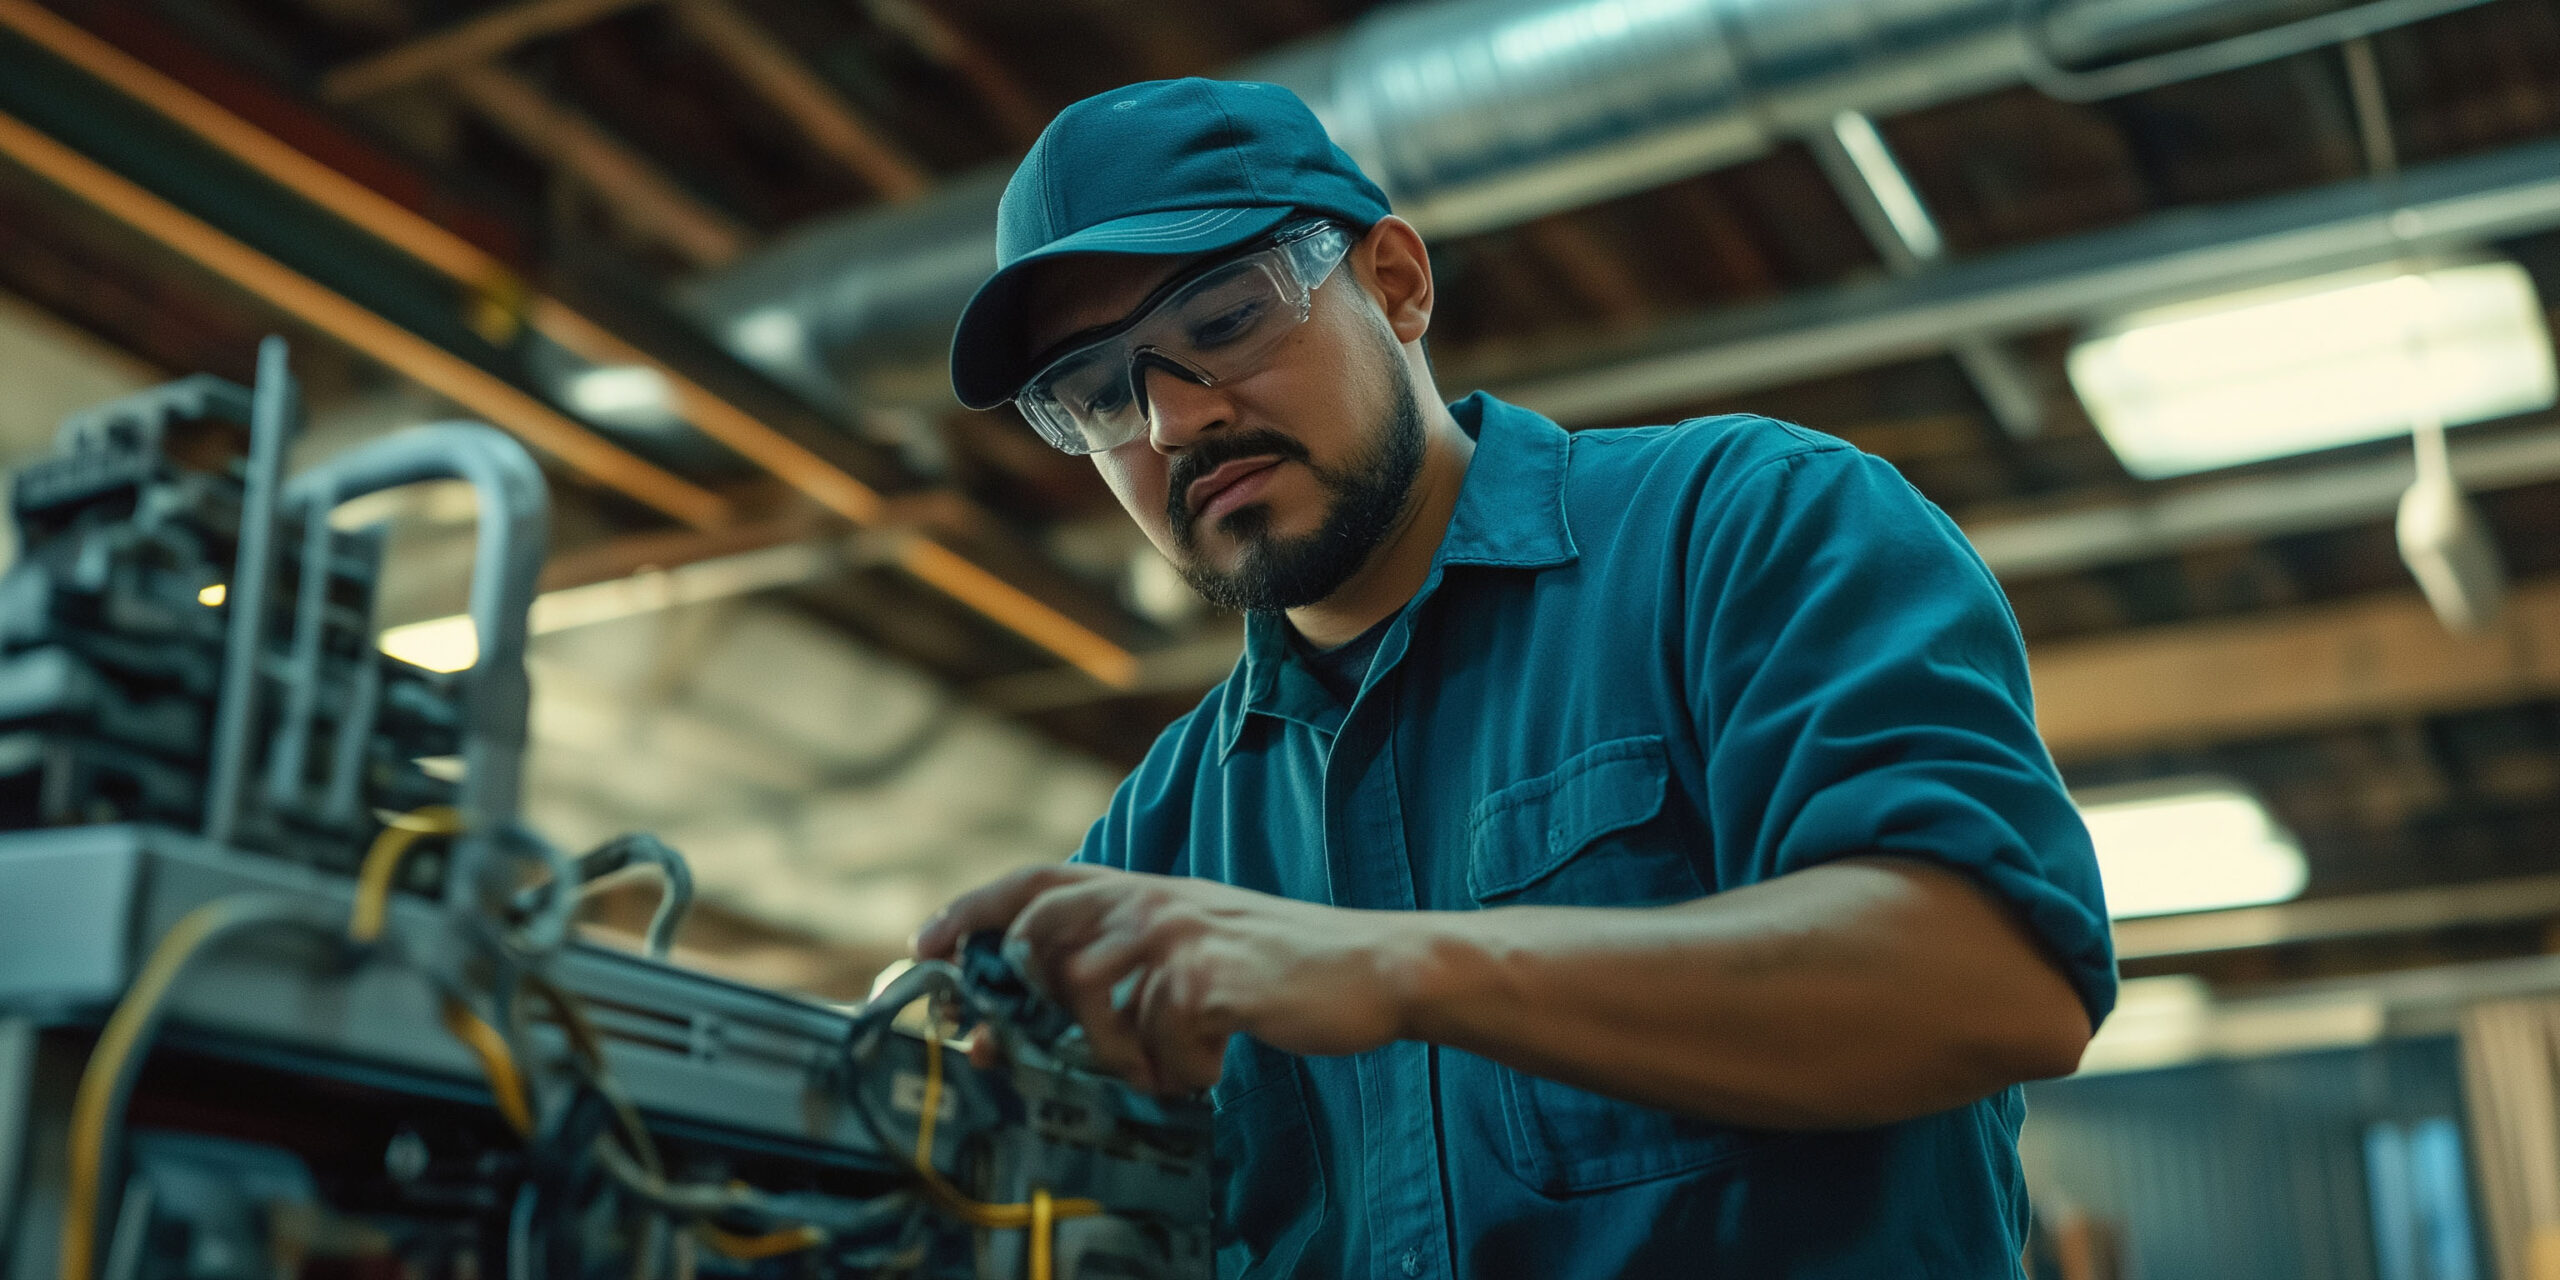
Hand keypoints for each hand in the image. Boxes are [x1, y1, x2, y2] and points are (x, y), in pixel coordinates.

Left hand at [912, 865, 1420, 1093]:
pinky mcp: (1209, 977)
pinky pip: (1157, 1042)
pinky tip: (1216, 1062)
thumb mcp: (1195, 947)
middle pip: (1042, 939)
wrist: (1374, 968)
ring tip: (1174, 1064)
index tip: (924, 945)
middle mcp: (1152, 900)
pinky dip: (1183, 1069)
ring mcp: (1179, 934)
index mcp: (1146, 889)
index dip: (973, 909)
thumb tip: (1040, 1024)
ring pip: (1090, 1002)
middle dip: (1039, 1002)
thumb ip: (1125, 970)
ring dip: (1126, 1054)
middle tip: (1079, 1046)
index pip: (1037, 881)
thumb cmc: (1279, 970)